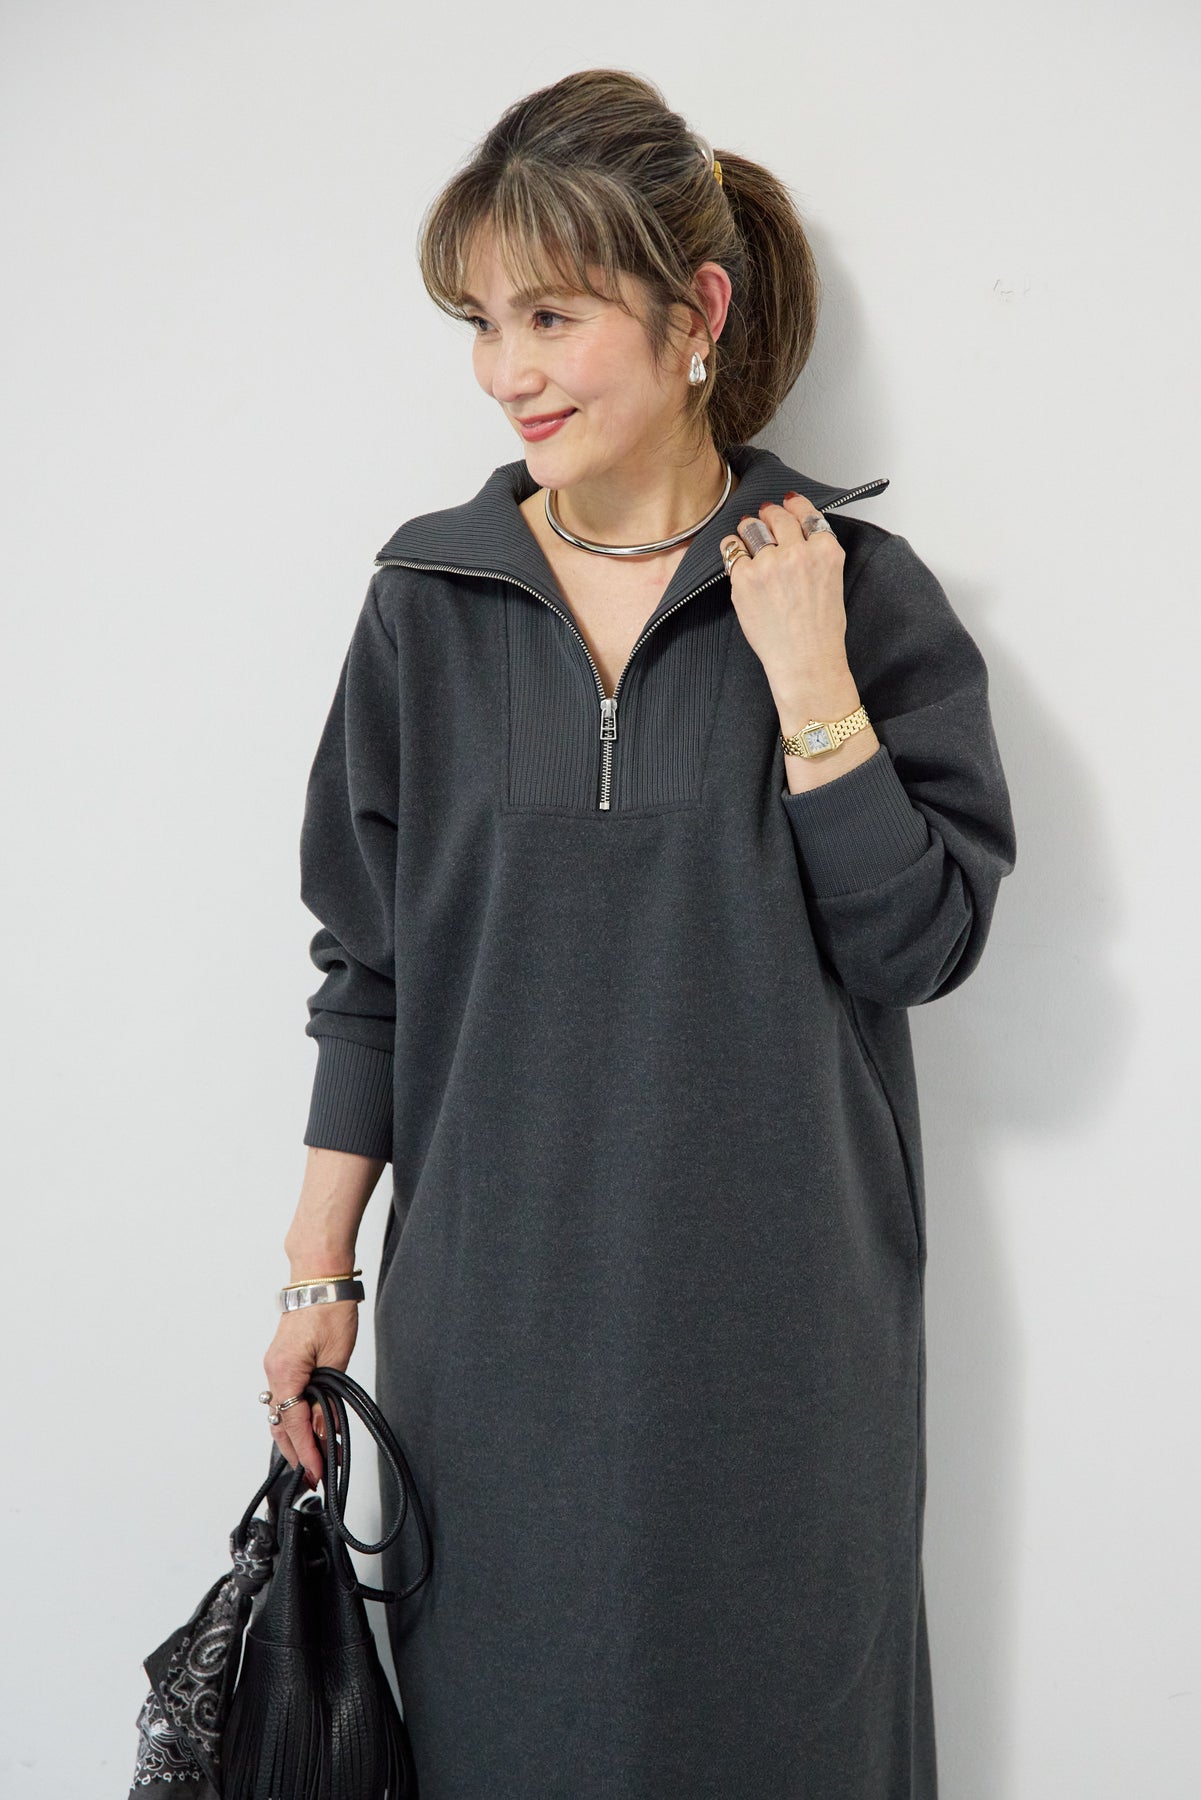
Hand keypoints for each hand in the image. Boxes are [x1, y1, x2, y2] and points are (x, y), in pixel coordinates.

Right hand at [262, 1300, 358, 1488]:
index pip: (294, 1424)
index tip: (315, 1472)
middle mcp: (274, 1371)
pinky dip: (293, 1416)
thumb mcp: (337, 1359)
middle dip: (296, 1452)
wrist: (320, 1278)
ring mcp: (275, 1365)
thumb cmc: (329, 1309)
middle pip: (281, 1423)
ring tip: (312, 1459)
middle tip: (313, 1476)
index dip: (306, 1452)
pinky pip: (284, 1397)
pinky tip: (307, 1428)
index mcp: (285, 1372)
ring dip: (294, 1436)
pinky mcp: (282, 1360)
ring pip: (280, 1412)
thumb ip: (327, 1398)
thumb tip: (321, 1430)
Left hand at [720, 491, 854, 712]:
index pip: (807, 513)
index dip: (794, 504)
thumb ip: (817, 553)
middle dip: (769, 514)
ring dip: (749, 527)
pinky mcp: (745, 578)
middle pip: (777, 517)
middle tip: (763, 516)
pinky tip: (735, 552)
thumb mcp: (833, 581)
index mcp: (826, 551)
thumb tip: (795, 534)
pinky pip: (731, 549)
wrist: (805, 661)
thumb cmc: (821, 631)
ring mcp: (770, 563)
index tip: (787, 501)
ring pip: (752, 528)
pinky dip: (732, 549)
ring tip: (747, 532)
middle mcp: (798, 551)